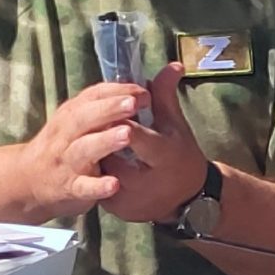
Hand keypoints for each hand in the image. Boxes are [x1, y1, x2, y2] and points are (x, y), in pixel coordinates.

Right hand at [17, 81, 148, 219]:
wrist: (26, 181)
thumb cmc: (63, 146)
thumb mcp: (76, 122)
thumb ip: (102, 108)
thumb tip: (139, 91)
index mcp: (71, 115)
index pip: (92, 96)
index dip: (117, 92)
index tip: (143, 91)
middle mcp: (65, 135)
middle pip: (85, 118)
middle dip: (109, 109)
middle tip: (133, 103)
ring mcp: (66, 162)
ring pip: (83, 149)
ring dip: (105, 141)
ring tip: (127, 134)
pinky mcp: (68, 187)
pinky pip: (82, 187)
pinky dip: (97, 186)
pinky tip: (114, 184)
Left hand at [102, 63, 211, 224]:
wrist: (187, 201)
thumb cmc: (181, 156)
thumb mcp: (176, 126)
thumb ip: (165, 96)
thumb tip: (172, 65)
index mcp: (164, 157)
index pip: (134, 136)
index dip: (119, 117)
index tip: (114, 104)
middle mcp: (145, 182)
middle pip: (110, 154)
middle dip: (99, 135)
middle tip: (92, 120)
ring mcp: (127, 198)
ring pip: (98, 169)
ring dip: (91, 151)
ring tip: (87, 136)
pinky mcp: (115, 209)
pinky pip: (94, 184)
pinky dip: (91, 169)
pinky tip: (88, 157)